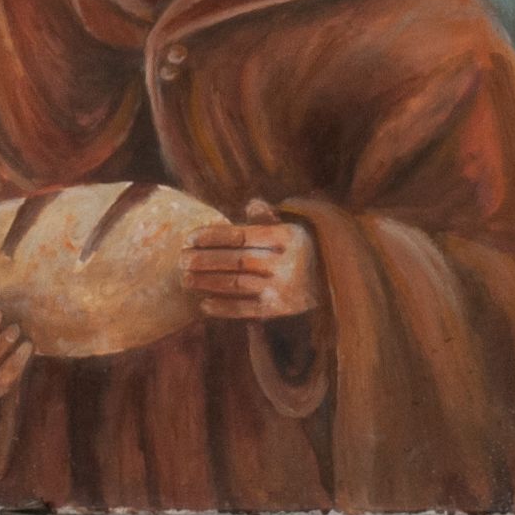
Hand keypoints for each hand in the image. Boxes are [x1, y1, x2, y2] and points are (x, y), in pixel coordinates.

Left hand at [184, 201, 323, 319]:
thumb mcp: (291, 228)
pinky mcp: (281, 310)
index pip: (242, 235)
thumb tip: (251, 205)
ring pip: (237, 284)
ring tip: (186, 279)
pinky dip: (224, 308)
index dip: (212, 236)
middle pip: (236, 260)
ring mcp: (284, 287)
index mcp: (288, 236)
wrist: (333, 283)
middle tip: (181, 260)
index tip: (189, 238)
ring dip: (208, 282)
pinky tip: (204, 304)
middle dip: (204, 260)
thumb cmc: (301, 250)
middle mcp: (287, 262)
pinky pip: (246, 309)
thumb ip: (268, 217)